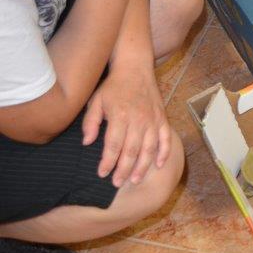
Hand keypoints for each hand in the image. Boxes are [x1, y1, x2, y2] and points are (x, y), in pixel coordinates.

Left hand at [82, 69, 170, 187]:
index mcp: (120, 116)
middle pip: (131, 151)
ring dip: (143, 166)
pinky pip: (165, 139)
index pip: (113, 145)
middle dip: (124, 169)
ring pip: (149, 148)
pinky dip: (164, 152)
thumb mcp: (95, 101)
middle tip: (117, 183)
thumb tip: (87, 143)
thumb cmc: (113, 86)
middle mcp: (138, 120)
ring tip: (135, 180)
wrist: (135, 68)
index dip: (107, 162)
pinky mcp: (162, 118)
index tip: (102, 174)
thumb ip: (90, 122)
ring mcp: (152, 120)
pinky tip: (159, 164)